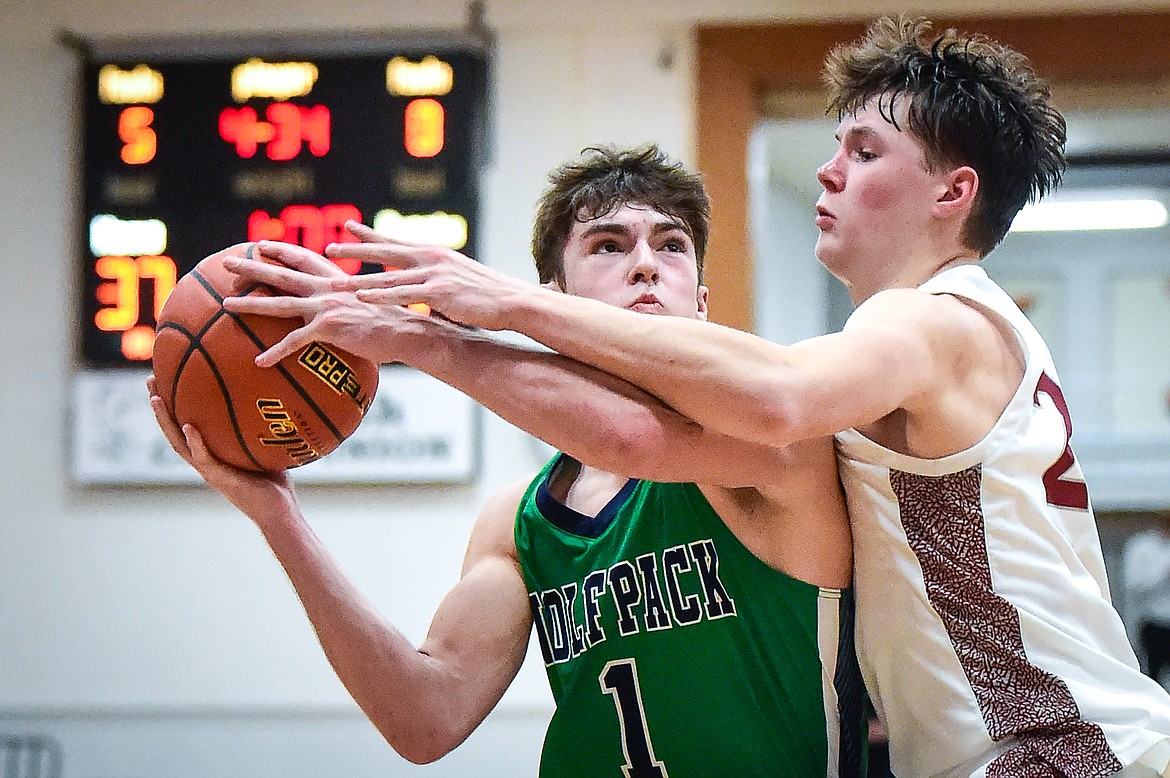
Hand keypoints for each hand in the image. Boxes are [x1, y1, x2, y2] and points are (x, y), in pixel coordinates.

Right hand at [147, 375, 297, 526]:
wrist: (280, 514)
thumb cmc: (276, 483)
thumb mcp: (267, 448)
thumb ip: (261, 428)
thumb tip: (273, 397)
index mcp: (212, 454)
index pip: (186, 425)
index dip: (174, 405)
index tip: (166, 379)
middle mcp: (205, 462)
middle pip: (174, 430)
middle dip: (161, 406)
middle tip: (150, 380)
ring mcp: (210, 471)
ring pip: (179, 444)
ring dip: (166, 421)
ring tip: (156, 399)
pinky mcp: (220, 479)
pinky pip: (204, 458)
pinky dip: (195, 442)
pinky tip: (189, 426)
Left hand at [220, 240, 427, 366]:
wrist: (407, 332)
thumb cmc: (392, 322)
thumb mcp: (368, 302)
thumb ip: (348, 301)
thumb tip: (341, 312)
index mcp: (336, 280)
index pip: (303, 258)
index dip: (280, 250)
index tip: (260, 246)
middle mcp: (327, 288)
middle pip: (280, 274)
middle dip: (251, 266)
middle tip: (226, 262)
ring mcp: (325, 307)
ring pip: (278, 303)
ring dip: (249, 304)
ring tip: (225, 305)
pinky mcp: (328, 328)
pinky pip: (293, 341)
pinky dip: (275, 352)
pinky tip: (259, 362)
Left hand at [326, 220, 532, 330]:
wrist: (513, 301)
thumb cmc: (489, 295)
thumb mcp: (460, 279)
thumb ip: (439, 279)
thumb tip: (428, 287)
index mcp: (435, 254)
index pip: (396, 241)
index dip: (371, 235)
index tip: (349, 226)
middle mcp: (432, 258)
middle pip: (386, 252)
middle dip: (356, 250)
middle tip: (330, 248)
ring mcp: (434, 275)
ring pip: (388, 276)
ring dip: (358, 279)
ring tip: (334, 282)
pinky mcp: (438, 292)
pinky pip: (402, 294)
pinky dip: (379, 295)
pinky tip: (361, 297)